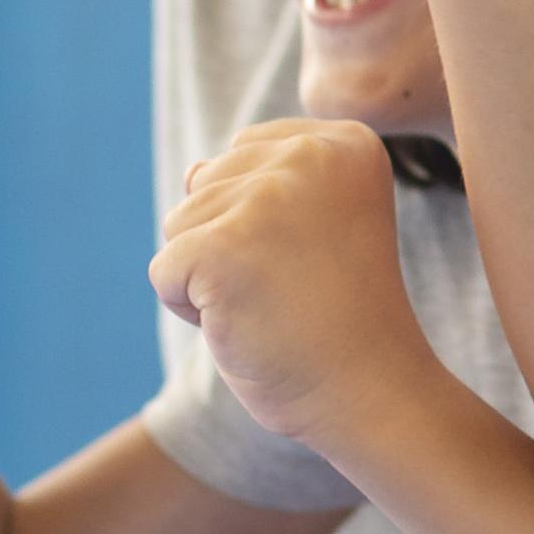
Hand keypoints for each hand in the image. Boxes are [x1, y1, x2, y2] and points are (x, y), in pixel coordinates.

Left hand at [151, 117, 440, 453]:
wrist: (370, 390)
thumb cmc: (341, 315)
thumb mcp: (314, 226)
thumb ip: (259, 182)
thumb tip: (191, 170)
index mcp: (346, 143)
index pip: (247, 153)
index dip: (262, 218)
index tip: (319, 256)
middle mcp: (312, 155)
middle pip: (208, 183)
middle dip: (231, 243)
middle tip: (296, 286)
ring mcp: (268, 199)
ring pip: (180, 224)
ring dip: (210, 277)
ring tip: (273, 304)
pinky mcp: (223, 247)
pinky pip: (163, 271)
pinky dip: (191, 309)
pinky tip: (247, 324)